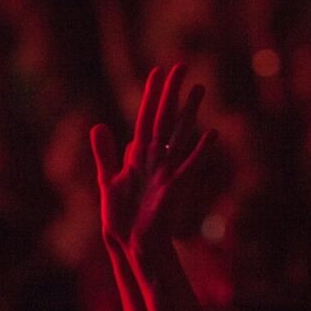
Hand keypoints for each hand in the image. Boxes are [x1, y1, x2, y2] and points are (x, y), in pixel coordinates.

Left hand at [90, 63, 215, 251]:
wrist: (131, 244)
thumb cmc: (122, 217)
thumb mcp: (108, 181)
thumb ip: (105, 154)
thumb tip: (98, 126)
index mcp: (139, 155)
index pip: (147, 118)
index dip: (152, 95)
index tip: (157, 72)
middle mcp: (156, 158)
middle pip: (165, 118)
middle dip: (172, 93)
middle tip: (181, 66)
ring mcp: (168, 171)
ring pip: (180, 134)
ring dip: (189, 111)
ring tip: (199, 88)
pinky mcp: (175, 188)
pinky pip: (190, 165)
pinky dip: (201, 150)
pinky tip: (212, 133)